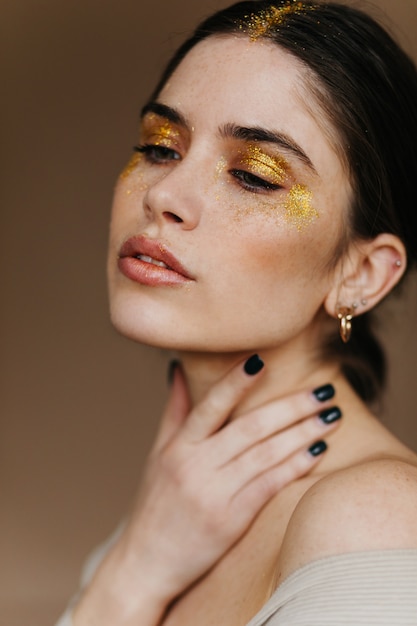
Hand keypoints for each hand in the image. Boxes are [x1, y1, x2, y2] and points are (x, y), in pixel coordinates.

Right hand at [74, 356, 339, 624]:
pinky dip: (295, 466)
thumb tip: (179, 367)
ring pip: (266, 455)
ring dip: (303, 432)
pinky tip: (318, 450)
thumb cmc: (155, 503)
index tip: (262, 360)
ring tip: (331, 416)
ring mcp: (214, 495)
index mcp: (178, 447)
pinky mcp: (230, 521)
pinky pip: (269, 486)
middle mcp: (195, 467)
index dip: (236, 382)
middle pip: (250, 428)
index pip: (210, 406)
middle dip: (292, 406)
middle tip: (324, 390)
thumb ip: (175, 410)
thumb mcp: (158, 454)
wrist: (146, 563)